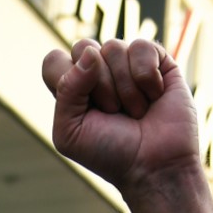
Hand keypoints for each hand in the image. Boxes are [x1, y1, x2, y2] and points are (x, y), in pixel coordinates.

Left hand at [40, 39, 212, 212]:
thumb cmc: (110, 154)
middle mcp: (98, 70)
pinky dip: (147, 77)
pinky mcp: (157, 61)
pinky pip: (142, 46)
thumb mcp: (70, 132)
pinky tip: (154, 96)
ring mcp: (127, 63)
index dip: (66, 80)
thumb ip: (65, 91)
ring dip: (125, 88)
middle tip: (113, 113)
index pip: (54, 60)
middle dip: (99, 87)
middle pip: (84, 49)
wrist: (154, 166)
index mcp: (72, 86)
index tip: (85, 110)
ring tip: (136, 111)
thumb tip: (91, 53)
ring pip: (114, 47)